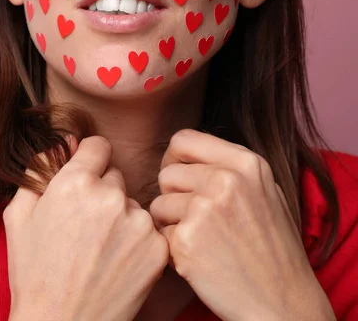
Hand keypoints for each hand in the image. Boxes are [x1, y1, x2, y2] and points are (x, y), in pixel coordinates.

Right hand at [5, 136, 169, 320]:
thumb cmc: (33, 272)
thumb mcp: (18, 215)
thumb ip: (39, 169)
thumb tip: (64, 142)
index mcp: (75, 183)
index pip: (98, 146)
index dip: (88, 160)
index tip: (85, 176)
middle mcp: (111, 197)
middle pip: (116, 175)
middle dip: (102, 191)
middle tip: (85, 224)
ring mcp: (138, 224)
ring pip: (133, 204)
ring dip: (121, 217)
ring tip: (100, 248)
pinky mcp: (157, 249)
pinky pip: (148, 230)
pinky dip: (136, 241)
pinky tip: (116, 261)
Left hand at [149, 129, 335, 320]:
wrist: (282, 301)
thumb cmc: (271, 248)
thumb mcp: (263, 191)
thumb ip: (226, 167)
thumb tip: (180, 155)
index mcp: (245, 163)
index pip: (183, 140)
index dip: (174, 160)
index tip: (180, 180)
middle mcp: (225, 180)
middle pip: (166, 173)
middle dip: (172, 196)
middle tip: (194, 219)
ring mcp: (204, 210)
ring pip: (157, 205)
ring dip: (169, 223)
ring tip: (200, 240)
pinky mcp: (186, 240)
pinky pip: (159, 234)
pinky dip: (172, 248)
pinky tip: (199, 258)